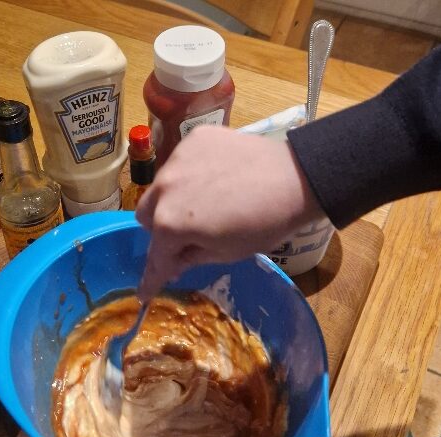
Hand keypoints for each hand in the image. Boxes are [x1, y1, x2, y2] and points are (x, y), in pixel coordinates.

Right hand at [136, 125, 323, 300]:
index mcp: (171, 223)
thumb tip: (172, 264)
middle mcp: (164, 188)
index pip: (155, 257)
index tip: (144, 293)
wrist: (296, 177)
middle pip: (146, 216)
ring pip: (161, 187)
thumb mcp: (226, 253)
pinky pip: (180, 163)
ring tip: (205, 200)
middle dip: (161, 229)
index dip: (151, 278)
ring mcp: (177, 159)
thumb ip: (189, 258)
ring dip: (173, 200)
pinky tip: (216, 177)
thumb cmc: (263, 225)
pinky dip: (190, 174)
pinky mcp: (193, 139)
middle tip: (188, 233)